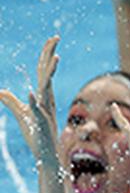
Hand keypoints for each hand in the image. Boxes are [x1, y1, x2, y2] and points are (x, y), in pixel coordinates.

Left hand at [0, 36, 60, 165]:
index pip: (44, 71)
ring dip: (50, 73)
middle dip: (51, 55)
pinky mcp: (42, 123)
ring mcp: (46, 110)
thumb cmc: (37, 134)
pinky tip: (32, 94)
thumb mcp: (22, 114)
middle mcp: (47, 99)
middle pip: (47, 73)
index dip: (47, 54)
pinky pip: (38, 110)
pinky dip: (34, 102)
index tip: (53, 39)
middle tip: (56, 38)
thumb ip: (11, 101)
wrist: (46, 154)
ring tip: (55, 58)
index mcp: (44, 95)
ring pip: (47, 88)